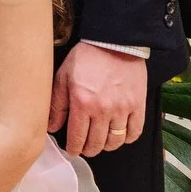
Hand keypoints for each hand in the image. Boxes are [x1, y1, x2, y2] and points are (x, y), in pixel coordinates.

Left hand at [50, 43, 150, 157]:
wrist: (114, 42)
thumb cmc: (86, 58)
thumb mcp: (63, 77)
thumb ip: (57, 105)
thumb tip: (52, 127)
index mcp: (82, 103)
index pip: (77, 138)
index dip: (74, 148)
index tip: (73, 149)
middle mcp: (103, 110)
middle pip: (97, 144)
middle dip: (89, 150)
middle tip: (86, 147)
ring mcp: (122, 109)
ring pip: (115, 142)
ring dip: (107, 146)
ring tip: (102, 141)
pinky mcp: (138, 105)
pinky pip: (135, 132)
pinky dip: (127, 138)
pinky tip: (120, 134)